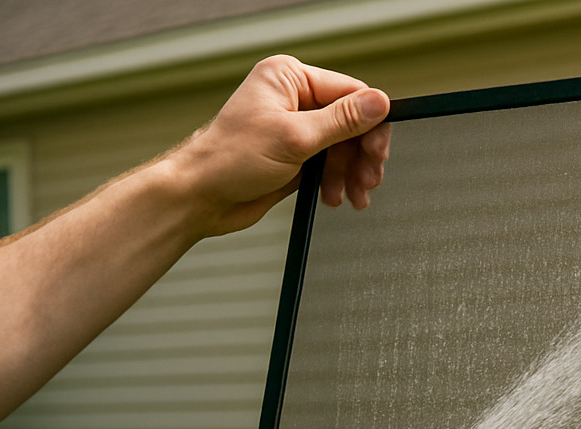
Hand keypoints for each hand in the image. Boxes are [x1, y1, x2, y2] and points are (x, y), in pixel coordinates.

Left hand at [167, 55, 392, 235]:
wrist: (202, 197)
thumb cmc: (230, 159)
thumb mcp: (294, 137)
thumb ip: (342, 121)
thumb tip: (378, 102)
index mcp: (289, 78)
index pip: (349, 92)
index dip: (371, 122)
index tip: (378, 150)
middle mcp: (293, 99)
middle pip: (351, 122)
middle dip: (361, 154)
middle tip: (369, 179)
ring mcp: (295, 128)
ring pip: (343, 147)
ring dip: (351, 173)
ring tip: (353, 196)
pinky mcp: (295, 156)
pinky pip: (330, 165)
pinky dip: (338, 183)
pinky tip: (335, 198)